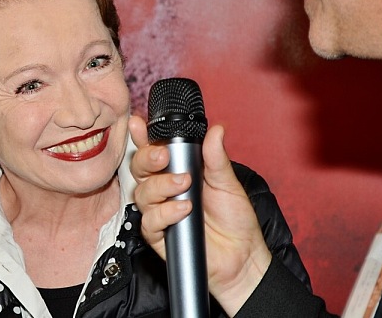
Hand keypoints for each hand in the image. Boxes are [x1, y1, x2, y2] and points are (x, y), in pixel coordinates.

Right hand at [128, 115, 272, 314]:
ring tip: (184, 185)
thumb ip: (216, 158)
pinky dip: (165, 213)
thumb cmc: (235, 219)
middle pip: (139, 168)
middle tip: (164, 156)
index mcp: (178, 171)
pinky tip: (183, 210)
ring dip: (160, 186)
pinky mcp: (159, 235)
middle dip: (147, 158)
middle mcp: (164, 189)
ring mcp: (160, 211)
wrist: (243, 256)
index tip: (138, 124)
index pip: (153, 150)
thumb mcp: (228, 183)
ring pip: (142, 193)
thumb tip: (215, 130)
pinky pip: (149, 221)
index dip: (142, 137)